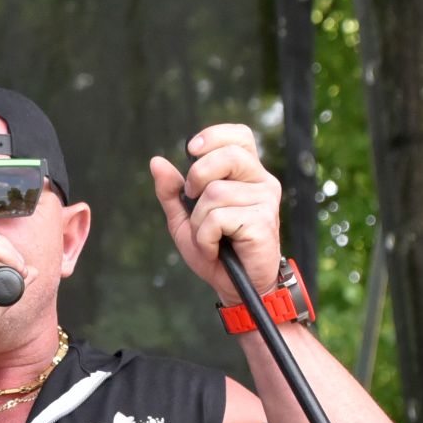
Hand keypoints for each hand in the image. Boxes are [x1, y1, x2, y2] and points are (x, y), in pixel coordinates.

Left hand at [148, 124, 282, 304]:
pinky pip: (217, 219)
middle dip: (197, 178)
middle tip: (195, 204)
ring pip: (214, 194)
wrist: (235, 287)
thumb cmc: (215, 251)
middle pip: (226, 156)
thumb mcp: (185, 219)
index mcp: (246, 173)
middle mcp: (261, 180)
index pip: (239, 136)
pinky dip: (205, 239)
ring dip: (199, 223)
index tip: (191, 150)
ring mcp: (266, 199)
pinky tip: (214, 250)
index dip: (214, 136)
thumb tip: (156, 161)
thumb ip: (172, 192)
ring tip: (209, 239)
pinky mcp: (263, 221)